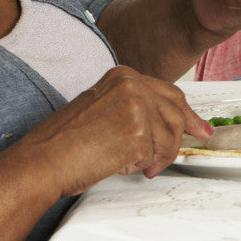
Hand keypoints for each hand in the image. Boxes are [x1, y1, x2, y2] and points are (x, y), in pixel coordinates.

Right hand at [13, 66, 211, 197]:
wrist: (43, 160)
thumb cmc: (64, 142)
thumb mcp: (102, 108)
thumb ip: (133, 107)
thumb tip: (164, 122)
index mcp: (122, 75)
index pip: (168, 92)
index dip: (186, 112)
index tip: (197, 125)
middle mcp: (132, 85)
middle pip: (176, 111)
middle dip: (185, 132)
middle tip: (189, 145)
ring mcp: (137, 106)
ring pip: (170, 135)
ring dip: (159, 156)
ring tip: (139, 165)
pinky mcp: (139, 132)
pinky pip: (156, 154)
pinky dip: (142, 164)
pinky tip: (121, 164)